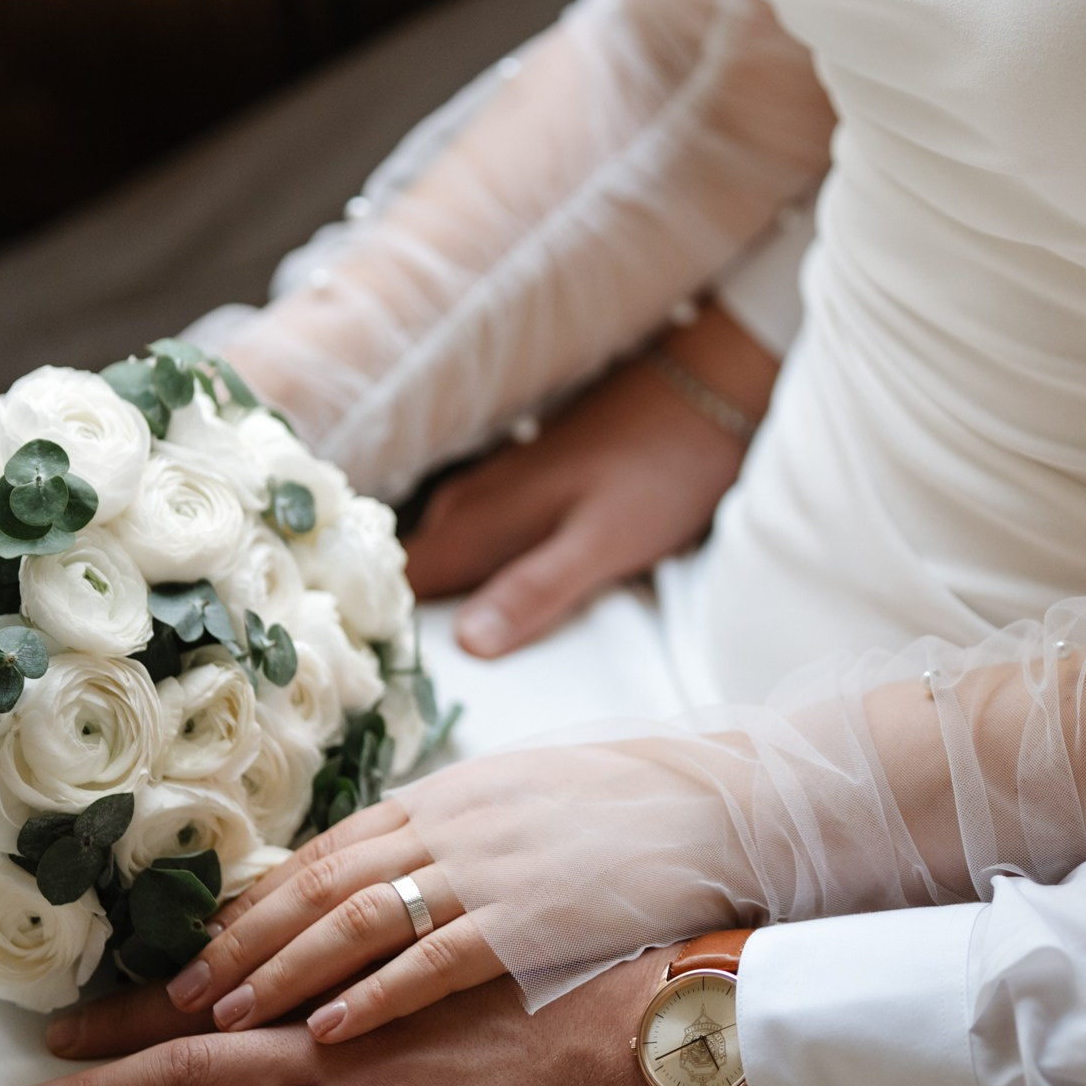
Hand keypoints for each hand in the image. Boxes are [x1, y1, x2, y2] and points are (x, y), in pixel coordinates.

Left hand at [0, 951, 690, 1085]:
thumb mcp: (477, 964)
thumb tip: (349, 979)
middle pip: (191, 1065)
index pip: (219, 999)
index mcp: (357, 992)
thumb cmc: (583, 996)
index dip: (133, 1018)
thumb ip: (400, 974)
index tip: (62, 1032)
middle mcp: (348, 1045)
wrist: (662, 1036)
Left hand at [52, 733, 709, 1056]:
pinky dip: (372, 1001)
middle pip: (302, 898)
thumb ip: (452, 842)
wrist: (727, 814)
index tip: (174, 971)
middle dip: (214, 959)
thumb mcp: (523, 807)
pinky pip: (432, 967)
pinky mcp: (531, 926)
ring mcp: (485, 878)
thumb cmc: (631, 819)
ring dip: (270, 984)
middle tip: (144, 1011)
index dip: (238, 920)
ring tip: (199, 1036)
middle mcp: (445, 834)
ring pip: (348, 930)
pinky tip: (321, 1041)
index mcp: (440, 805)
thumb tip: (393, 874)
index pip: (313, 867)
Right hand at [404, 304, 776, 657]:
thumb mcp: (602, 543)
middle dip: (411, 630)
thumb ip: (534, 589)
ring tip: (457, 668)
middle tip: (420, 692)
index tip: (384, 685)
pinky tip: (499, 607)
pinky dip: (481, 578)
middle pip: (412, 578)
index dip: (381, 634)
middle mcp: (469, 503)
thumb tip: (465, 645)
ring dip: (447, 607)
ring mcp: (494, 492)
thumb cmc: (658, 470)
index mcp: (476, 520)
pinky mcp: (523, 489)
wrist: (703, 392)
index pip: (393, 584)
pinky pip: (479, 544)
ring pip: (446, 560)